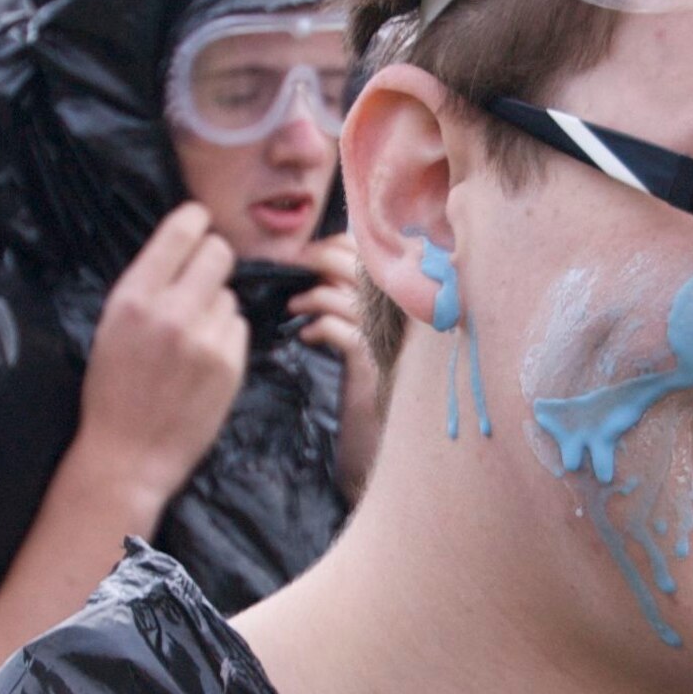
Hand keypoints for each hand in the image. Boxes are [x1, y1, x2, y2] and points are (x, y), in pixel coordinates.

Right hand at [67, 203, 248, 521]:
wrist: (128, 456)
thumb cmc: (113, 390)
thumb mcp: (112, 326)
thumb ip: (147, 286)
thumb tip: (184, 246)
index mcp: (133, 298)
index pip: (180, 231)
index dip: (195, 220)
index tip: (200, 220)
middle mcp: (172, 312)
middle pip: (218, 254)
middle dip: (213, 261)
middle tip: (201, 280)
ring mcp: (205, 339)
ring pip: (229, 296)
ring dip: (216, 309)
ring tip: (189, 342)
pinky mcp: (230, 365)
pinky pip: (239, 329)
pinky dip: (226, 339)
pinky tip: (203, 364)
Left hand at [288, 235, 382, 498]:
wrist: (383, 447)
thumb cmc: (368, 391)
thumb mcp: (362, 340)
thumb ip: (349, 304)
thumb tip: (318, 273)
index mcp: (398, 303)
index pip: (371, 254)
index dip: (336, 247)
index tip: (308, 258)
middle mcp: (399, 317)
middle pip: (359, 265)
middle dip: (319, 260)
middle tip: (293, 270)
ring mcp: (388, 341)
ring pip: (345, 297)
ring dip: (312, 297)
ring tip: (293, 309)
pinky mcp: (371, 367)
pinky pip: (340, 331)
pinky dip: (318, 328)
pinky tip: (306, 339)